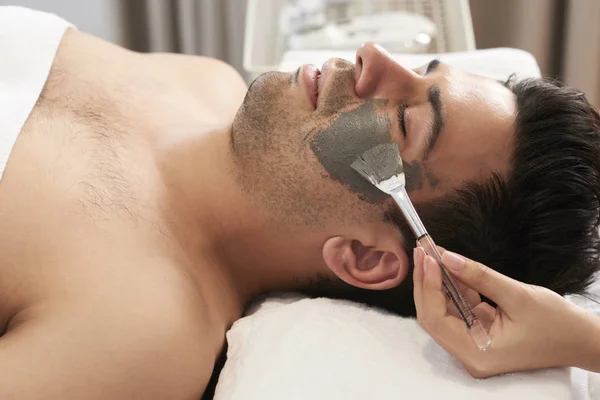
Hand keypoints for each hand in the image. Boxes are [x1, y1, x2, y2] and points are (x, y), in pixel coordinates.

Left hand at [413, 247, 599, 377]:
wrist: (582, 340)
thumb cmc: (557, 323)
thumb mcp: (517, 295)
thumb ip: (479, 276)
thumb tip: (447, 257)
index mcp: (476, 352)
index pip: (435, 319)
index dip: (428, 287)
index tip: (427, 257)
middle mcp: (469, 353)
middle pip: (433, 316)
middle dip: (427, 283)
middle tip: (423, 251)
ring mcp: (473, 345)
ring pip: (443, 311)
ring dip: (438, 283)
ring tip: (432, 254)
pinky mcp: (480, 334)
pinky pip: (459, 310)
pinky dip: (454, 289)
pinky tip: (450, 267)